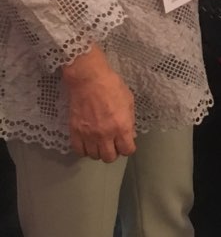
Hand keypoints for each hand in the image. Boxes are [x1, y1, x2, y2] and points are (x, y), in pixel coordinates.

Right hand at [61, 46, 135, 161]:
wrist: (89, 79)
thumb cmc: (111, 85)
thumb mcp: (129, 101)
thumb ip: (130, 120)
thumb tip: (130, 134)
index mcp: (122, 126)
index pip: (127, 150)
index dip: (127, 148)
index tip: (126, 143)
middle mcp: (106, 134)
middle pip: (109, 157)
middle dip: (113, 152)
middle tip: (112, 144)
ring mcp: (89, 135)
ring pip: (94, 156)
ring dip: (98, 151)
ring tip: (99, 142)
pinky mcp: (75, 131)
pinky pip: (78, 150)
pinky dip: (83, 149)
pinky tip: (87, 142)